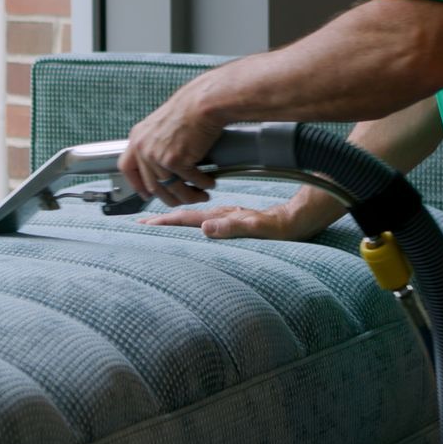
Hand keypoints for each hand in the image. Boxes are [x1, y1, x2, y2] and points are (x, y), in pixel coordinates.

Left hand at [118, 84, 223, 206]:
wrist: (203, 102)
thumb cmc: (188, 109)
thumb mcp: (160, 125)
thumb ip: (154, 144)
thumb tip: (161, 165)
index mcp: (137, 138)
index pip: (127, 169)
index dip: (137, 185)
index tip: (147, 195)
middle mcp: (143, 149)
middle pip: (153, 186)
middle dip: (170, 198)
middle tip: (184, 198)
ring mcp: (158, 156)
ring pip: (172, 189)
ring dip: (190, 196)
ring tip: (202, 195)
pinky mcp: (176, 161)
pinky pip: (191, 181)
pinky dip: (203, 185)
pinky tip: (210, 183)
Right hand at [141, 191, 337, 241]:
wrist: (307, 215)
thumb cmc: (289, 226)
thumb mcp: (264, 229)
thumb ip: (237, 228)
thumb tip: (207, 227)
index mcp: (226, 216)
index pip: (188, 219)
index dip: (163, 224)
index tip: (141, 227)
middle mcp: (224, 214)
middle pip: (185, 216)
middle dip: (159, 221)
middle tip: (135, 225)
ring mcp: (229, 216)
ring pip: (193, 217)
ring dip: (171, 220)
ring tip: (152, 224)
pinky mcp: (236, 219)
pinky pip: (206, 221)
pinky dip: (190, 222)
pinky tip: (187, 225)